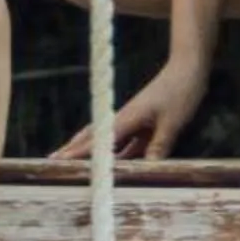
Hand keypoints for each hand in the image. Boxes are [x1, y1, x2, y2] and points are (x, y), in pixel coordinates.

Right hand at [53, 59, 206, 162]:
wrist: (187, 69)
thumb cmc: (180, 92)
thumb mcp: (173, 123)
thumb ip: (158, 147)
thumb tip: (148, 171)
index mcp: (127, 117)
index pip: (99, 139)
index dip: (79, 152)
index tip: (60, 159)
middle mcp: (124, 119)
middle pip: (92, 136)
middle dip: (72, 149)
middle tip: (52, 160)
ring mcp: (131, 121)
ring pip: (104, 140)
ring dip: (89, 151)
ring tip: (71, 162)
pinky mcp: (141, 124)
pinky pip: (124, 143)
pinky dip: (113, 154)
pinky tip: (110, 166)